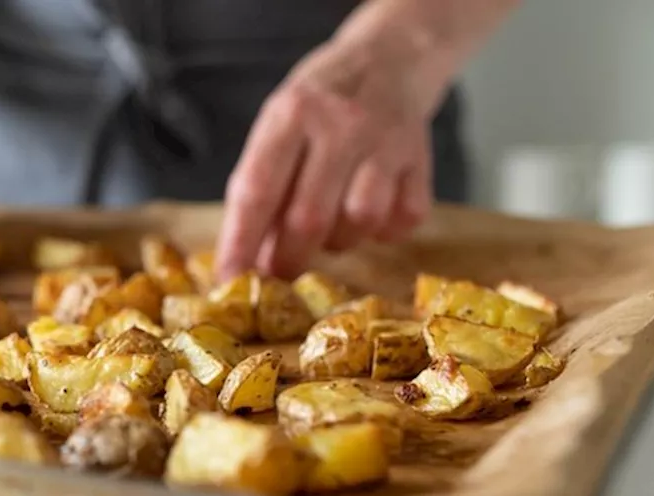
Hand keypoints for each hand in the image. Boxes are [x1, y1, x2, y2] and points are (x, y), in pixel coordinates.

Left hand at [217, 41, 442, 279]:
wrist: (390, 58)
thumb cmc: (320, 103)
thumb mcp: (278, 125)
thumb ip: (263, 182)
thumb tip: (250, 257)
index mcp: (291, 115)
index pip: (257, 191)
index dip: (241, 242)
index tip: (230, 279)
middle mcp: (340, 125)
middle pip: (309, 218)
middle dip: (288, 258)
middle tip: (278, 270)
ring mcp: (386, 142)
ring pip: (360, 221)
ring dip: (338, 242)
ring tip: (328, 229)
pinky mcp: (422, 158)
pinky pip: (403, 219)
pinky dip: (384, 231)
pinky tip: (370, 215)